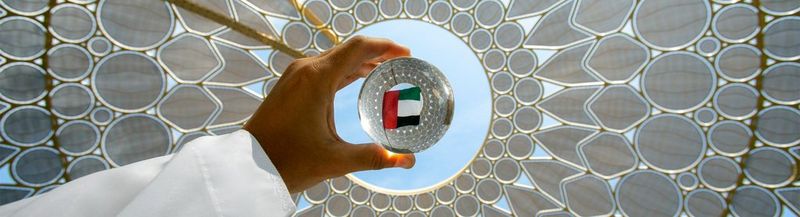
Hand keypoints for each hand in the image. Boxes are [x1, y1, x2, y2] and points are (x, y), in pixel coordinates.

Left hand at [244, 36, 414, 192]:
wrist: (249, 168)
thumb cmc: (287, 161)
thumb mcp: (336, 160)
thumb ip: (375, 157)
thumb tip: (406, 160)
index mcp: (317, 78)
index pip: (359, 48)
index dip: (385, 47)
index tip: (406, 54)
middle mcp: (305, 70)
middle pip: (349, 50)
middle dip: (378, 53)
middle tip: (402, 62)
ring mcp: (296, 76)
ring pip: (336, 59)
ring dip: (362, 61)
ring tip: (386, 70)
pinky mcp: (291, 85)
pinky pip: (324, 69)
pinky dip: (345, 70)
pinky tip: (359, 78)